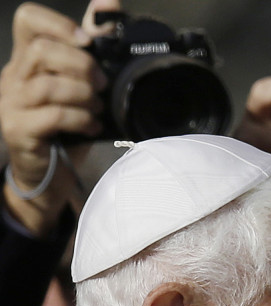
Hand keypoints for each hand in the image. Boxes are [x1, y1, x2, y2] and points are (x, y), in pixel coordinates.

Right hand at [0, 0, 118, 234]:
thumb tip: (108, 9)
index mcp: (27, 61)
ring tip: (98, 108)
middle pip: (41, 50)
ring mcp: (12, 105)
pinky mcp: (19, 130)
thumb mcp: (80, 87)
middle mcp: (13, 78)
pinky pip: (53, 115)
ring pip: (48, 84)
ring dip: (84, 95)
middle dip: (82, 65)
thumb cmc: (66, 128)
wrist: (49, 174)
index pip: (28, 20)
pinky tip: (93, 125)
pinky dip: (81, 118)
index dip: (59, 23)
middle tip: (103, 84)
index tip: (88, 40)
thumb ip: (90, 51)